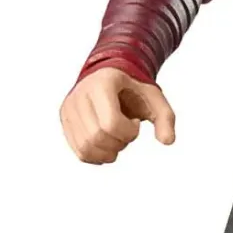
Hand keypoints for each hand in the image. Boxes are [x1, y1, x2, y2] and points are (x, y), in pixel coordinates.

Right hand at [59, 67, 175, 164]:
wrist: (110, 76)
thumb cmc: (133, 88)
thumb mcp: (155, 98)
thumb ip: (166, 118)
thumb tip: (167, 141)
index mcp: (102, 84)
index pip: (110, 124)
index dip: (129, 132)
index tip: (134, 122)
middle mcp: (80, 94)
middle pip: (97, 137)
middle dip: (119, 143)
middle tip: (126, 132)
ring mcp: (70, 107)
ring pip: (86, 148)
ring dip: (108, 152)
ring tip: (116, 137)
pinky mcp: (65, 119)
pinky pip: (79, 151)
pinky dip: (97, 156)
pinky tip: (108, 144)